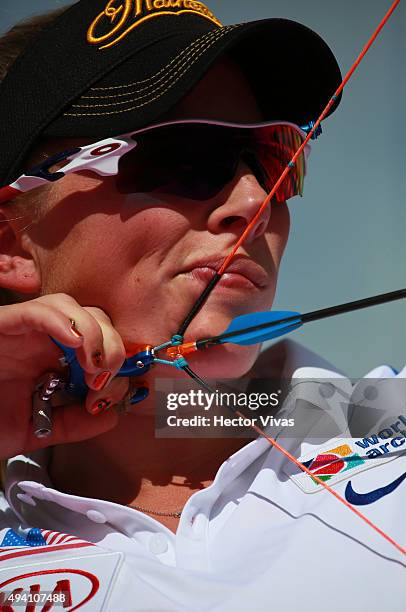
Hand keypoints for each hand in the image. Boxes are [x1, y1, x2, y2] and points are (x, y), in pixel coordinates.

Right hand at [0, 294, 128, 459]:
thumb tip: (112, 416)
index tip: (110, 392)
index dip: (116, 361)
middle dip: (111, 345)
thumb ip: (72, 424)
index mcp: (56, 359)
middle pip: (94, 317)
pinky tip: (74, 345)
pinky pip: (38, 311)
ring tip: (92, 365)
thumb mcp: (36, 430)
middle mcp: (44, 339)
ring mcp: (24, 330)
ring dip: (92, 332)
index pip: (100, 342)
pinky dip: (62, 322)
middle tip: (104, 378)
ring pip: (70, 305)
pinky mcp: (4, 324)